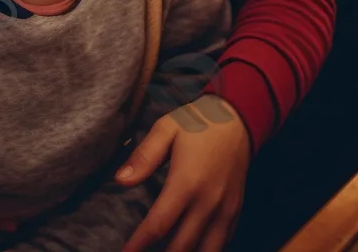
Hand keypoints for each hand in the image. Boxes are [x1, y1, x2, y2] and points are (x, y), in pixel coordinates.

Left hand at [116, 95, 250, 251]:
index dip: (139, 244)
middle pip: (180, 246)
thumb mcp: (166, 129)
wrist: (238, 119)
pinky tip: (191, 249)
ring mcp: (225, 211)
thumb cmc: (197, 123)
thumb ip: (143, 156)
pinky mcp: (236, 212)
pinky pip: (222, 243)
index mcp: (186, 183)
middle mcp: (207, 204)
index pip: (158, 225)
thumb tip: (120, 180)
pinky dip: (206, 251)